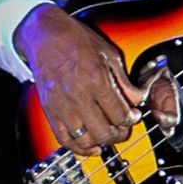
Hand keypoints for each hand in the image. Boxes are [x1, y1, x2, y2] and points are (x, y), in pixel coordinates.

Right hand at [13, 4, 146, 156]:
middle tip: (123, 129)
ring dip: (100, 143)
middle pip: (104, 131)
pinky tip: (90, 147)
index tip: (133, 116)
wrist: (45, 35)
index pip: (119, 114)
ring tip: (107, 136)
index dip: (131, 119)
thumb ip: (124, 81)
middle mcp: (77, 95)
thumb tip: (137, 99)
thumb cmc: (77, 41)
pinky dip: (78, 148)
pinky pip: (64, 138)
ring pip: (84, 139)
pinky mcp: (49, 110)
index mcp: (95, 79)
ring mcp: (61, 105)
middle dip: (119, 134)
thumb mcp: (109, 55)